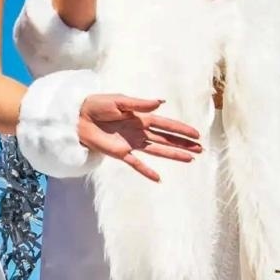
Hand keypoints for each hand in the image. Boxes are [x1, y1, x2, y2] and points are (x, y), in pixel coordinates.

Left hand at [77, 95, 201, 181]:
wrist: (78, 117)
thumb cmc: (97, 105)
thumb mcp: (119, 101)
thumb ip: (140, 104)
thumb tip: (161, 102)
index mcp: (140, 117)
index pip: (165, 124)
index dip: (181, 129)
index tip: (196, 134)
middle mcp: (139, 132)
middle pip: (166, 139)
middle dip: (183, 144)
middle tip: (200, 149)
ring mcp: (131, 144)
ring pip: (157, 151)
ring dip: (173, 155)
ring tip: (190, 159)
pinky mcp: (120, 154)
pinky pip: (136, 164)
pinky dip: (147, 171)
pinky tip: (158, 179)